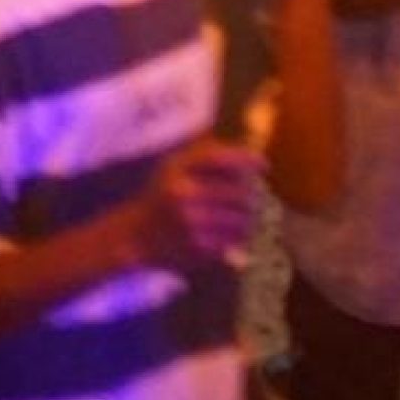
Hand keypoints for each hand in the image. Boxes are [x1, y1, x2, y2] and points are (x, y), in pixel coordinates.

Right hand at [131, 139, 262, 268]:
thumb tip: (251, 152)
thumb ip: (206, 153)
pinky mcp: (196, 247)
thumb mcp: (173, 166)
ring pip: (241, 219)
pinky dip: (239, 238)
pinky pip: (233, 241)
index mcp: (175, 170)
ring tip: (243, 216)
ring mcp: (189, 223)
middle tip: (254, 196)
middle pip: (237, 191)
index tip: (263, 164)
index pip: (217, 159)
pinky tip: (231, 234)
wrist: (135, 235)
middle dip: (252, 194)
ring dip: (248, 218)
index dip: (244, 159)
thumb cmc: (163, 194)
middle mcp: (181, 194)